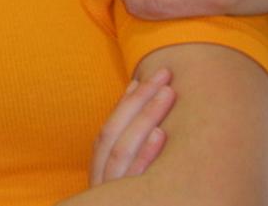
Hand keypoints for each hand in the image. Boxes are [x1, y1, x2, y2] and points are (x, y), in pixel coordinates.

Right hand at [89, 67, 174, 184]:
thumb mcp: (122, 183)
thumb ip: (129, 159)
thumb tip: (149, 123)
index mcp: (99, 169)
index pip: (108, 129)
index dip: (124, 103)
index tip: (141, 79)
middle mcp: (102, 176)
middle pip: (115, 131)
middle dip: (139, 99)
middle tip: (164, 74)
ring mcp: (114, 189)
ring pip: (123, 148)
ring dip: (146, 117)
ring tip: (168, 93)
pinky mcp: (128, 201)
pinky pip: (137, 176)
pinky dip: (146, 153)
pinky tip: (161, 134)